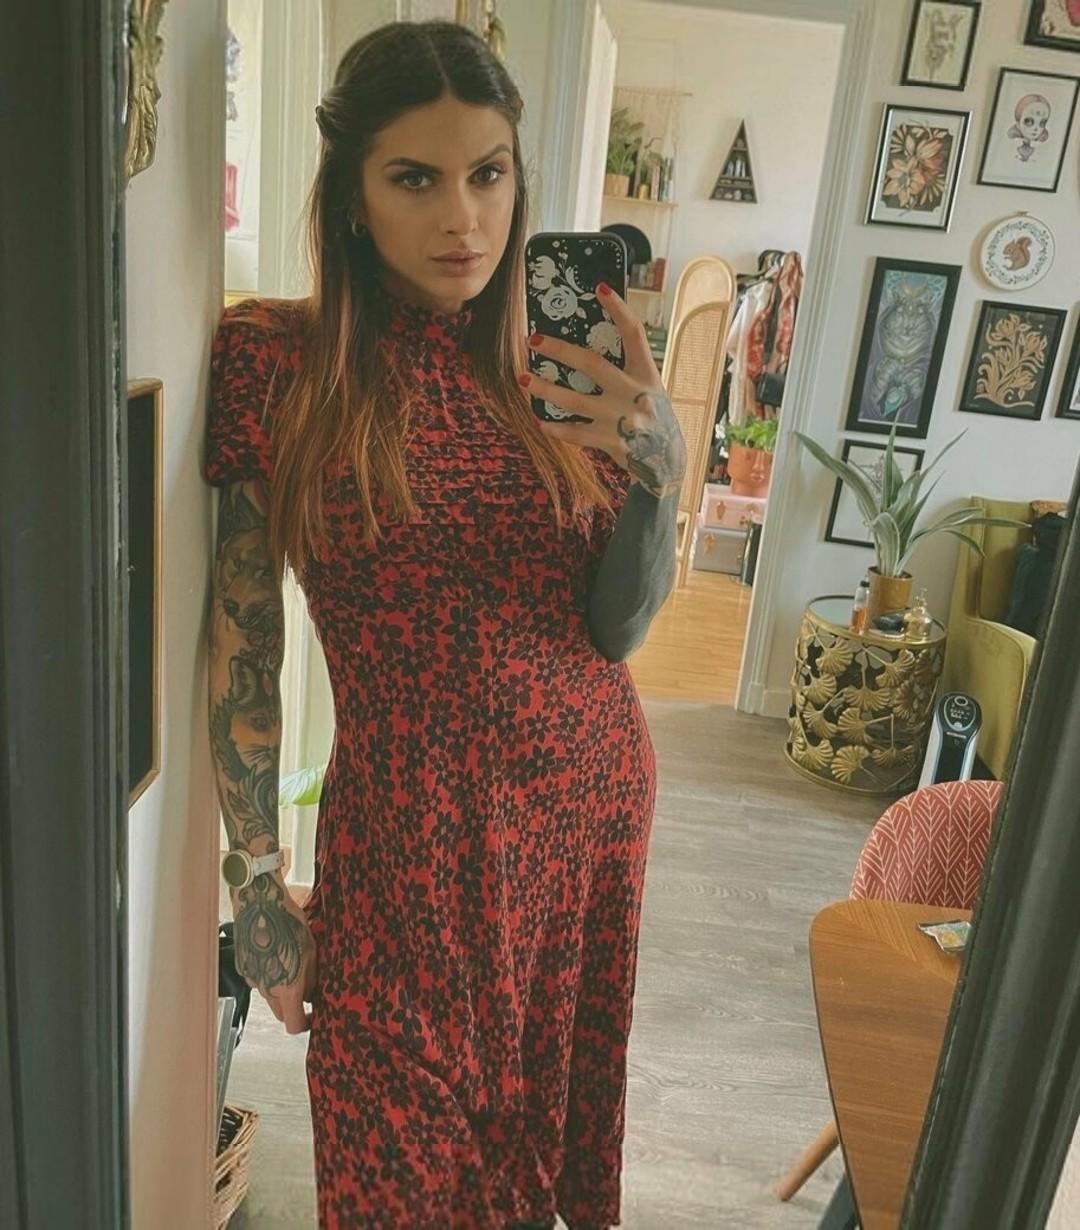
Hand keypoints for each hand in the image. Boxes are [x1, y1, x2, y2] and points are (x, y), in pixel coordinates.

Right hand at [231, 871, 318, 1034]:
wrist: (258, 903)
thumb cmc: (288, 922)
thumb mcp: (311, 950)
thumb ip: (311, 978)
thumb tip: (312, 995)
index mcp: (286, 988)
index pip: (293, 1024)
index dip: (305, 1025)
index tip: (312, 1017)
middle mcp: (266, 988)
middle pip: (280, 1011)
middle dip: (293, 1006)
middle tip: (304, 989)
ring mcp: (251, 979)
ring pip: (269, 994)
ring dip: (280, 987)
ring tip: (288, 961)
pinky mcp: (242, 967)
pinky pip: (258, 979)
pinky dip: (267, 973)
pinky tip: (273, 952)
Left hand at [520, 281, 686, 498]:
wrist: (667, 461)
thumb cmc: (652, 416)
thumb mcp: (650, 388)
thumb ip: (627, 370)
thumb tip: (588, 345)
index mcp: (646, 374)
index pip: (634, 334)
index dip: (618, 309)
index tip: (599, 287)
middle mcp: (634, 393)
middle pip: (592, 364)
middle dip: (560, 350)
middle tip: (533, 340)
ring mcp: (621, 419)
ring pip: (575, 400)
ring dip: (546, 388)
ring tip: (523, 378)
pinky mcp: (611, 441)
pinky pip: (576, 433)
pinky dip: (557, 428)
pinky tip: (540, 421)